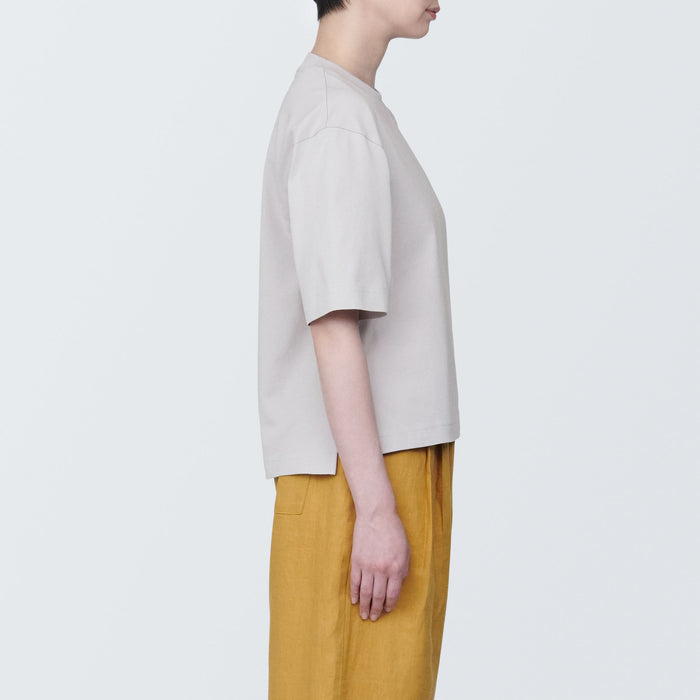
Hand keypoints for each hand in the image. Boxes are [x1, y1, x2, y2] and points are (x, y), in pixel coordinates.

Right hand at [349, 505, 409, 620]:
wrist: (377, 515)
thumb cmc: (394, 531)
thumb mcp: (406, 550)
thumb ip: (403, 568)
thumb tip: (398, 582)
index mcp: (396, 568)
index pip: (392, 594)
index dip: (389, 605)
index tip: (387, 610)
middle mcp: (382, 570)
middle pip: (378, 596)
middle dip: (376, 609)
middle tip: (373, 618)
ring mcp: (367, 566)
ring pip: (365, 592)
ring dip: (364, 606)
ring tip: (364, 615)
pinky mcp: (356, 561)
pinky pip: (354, 581)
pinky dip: (354, 593)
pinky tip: (354, 600)